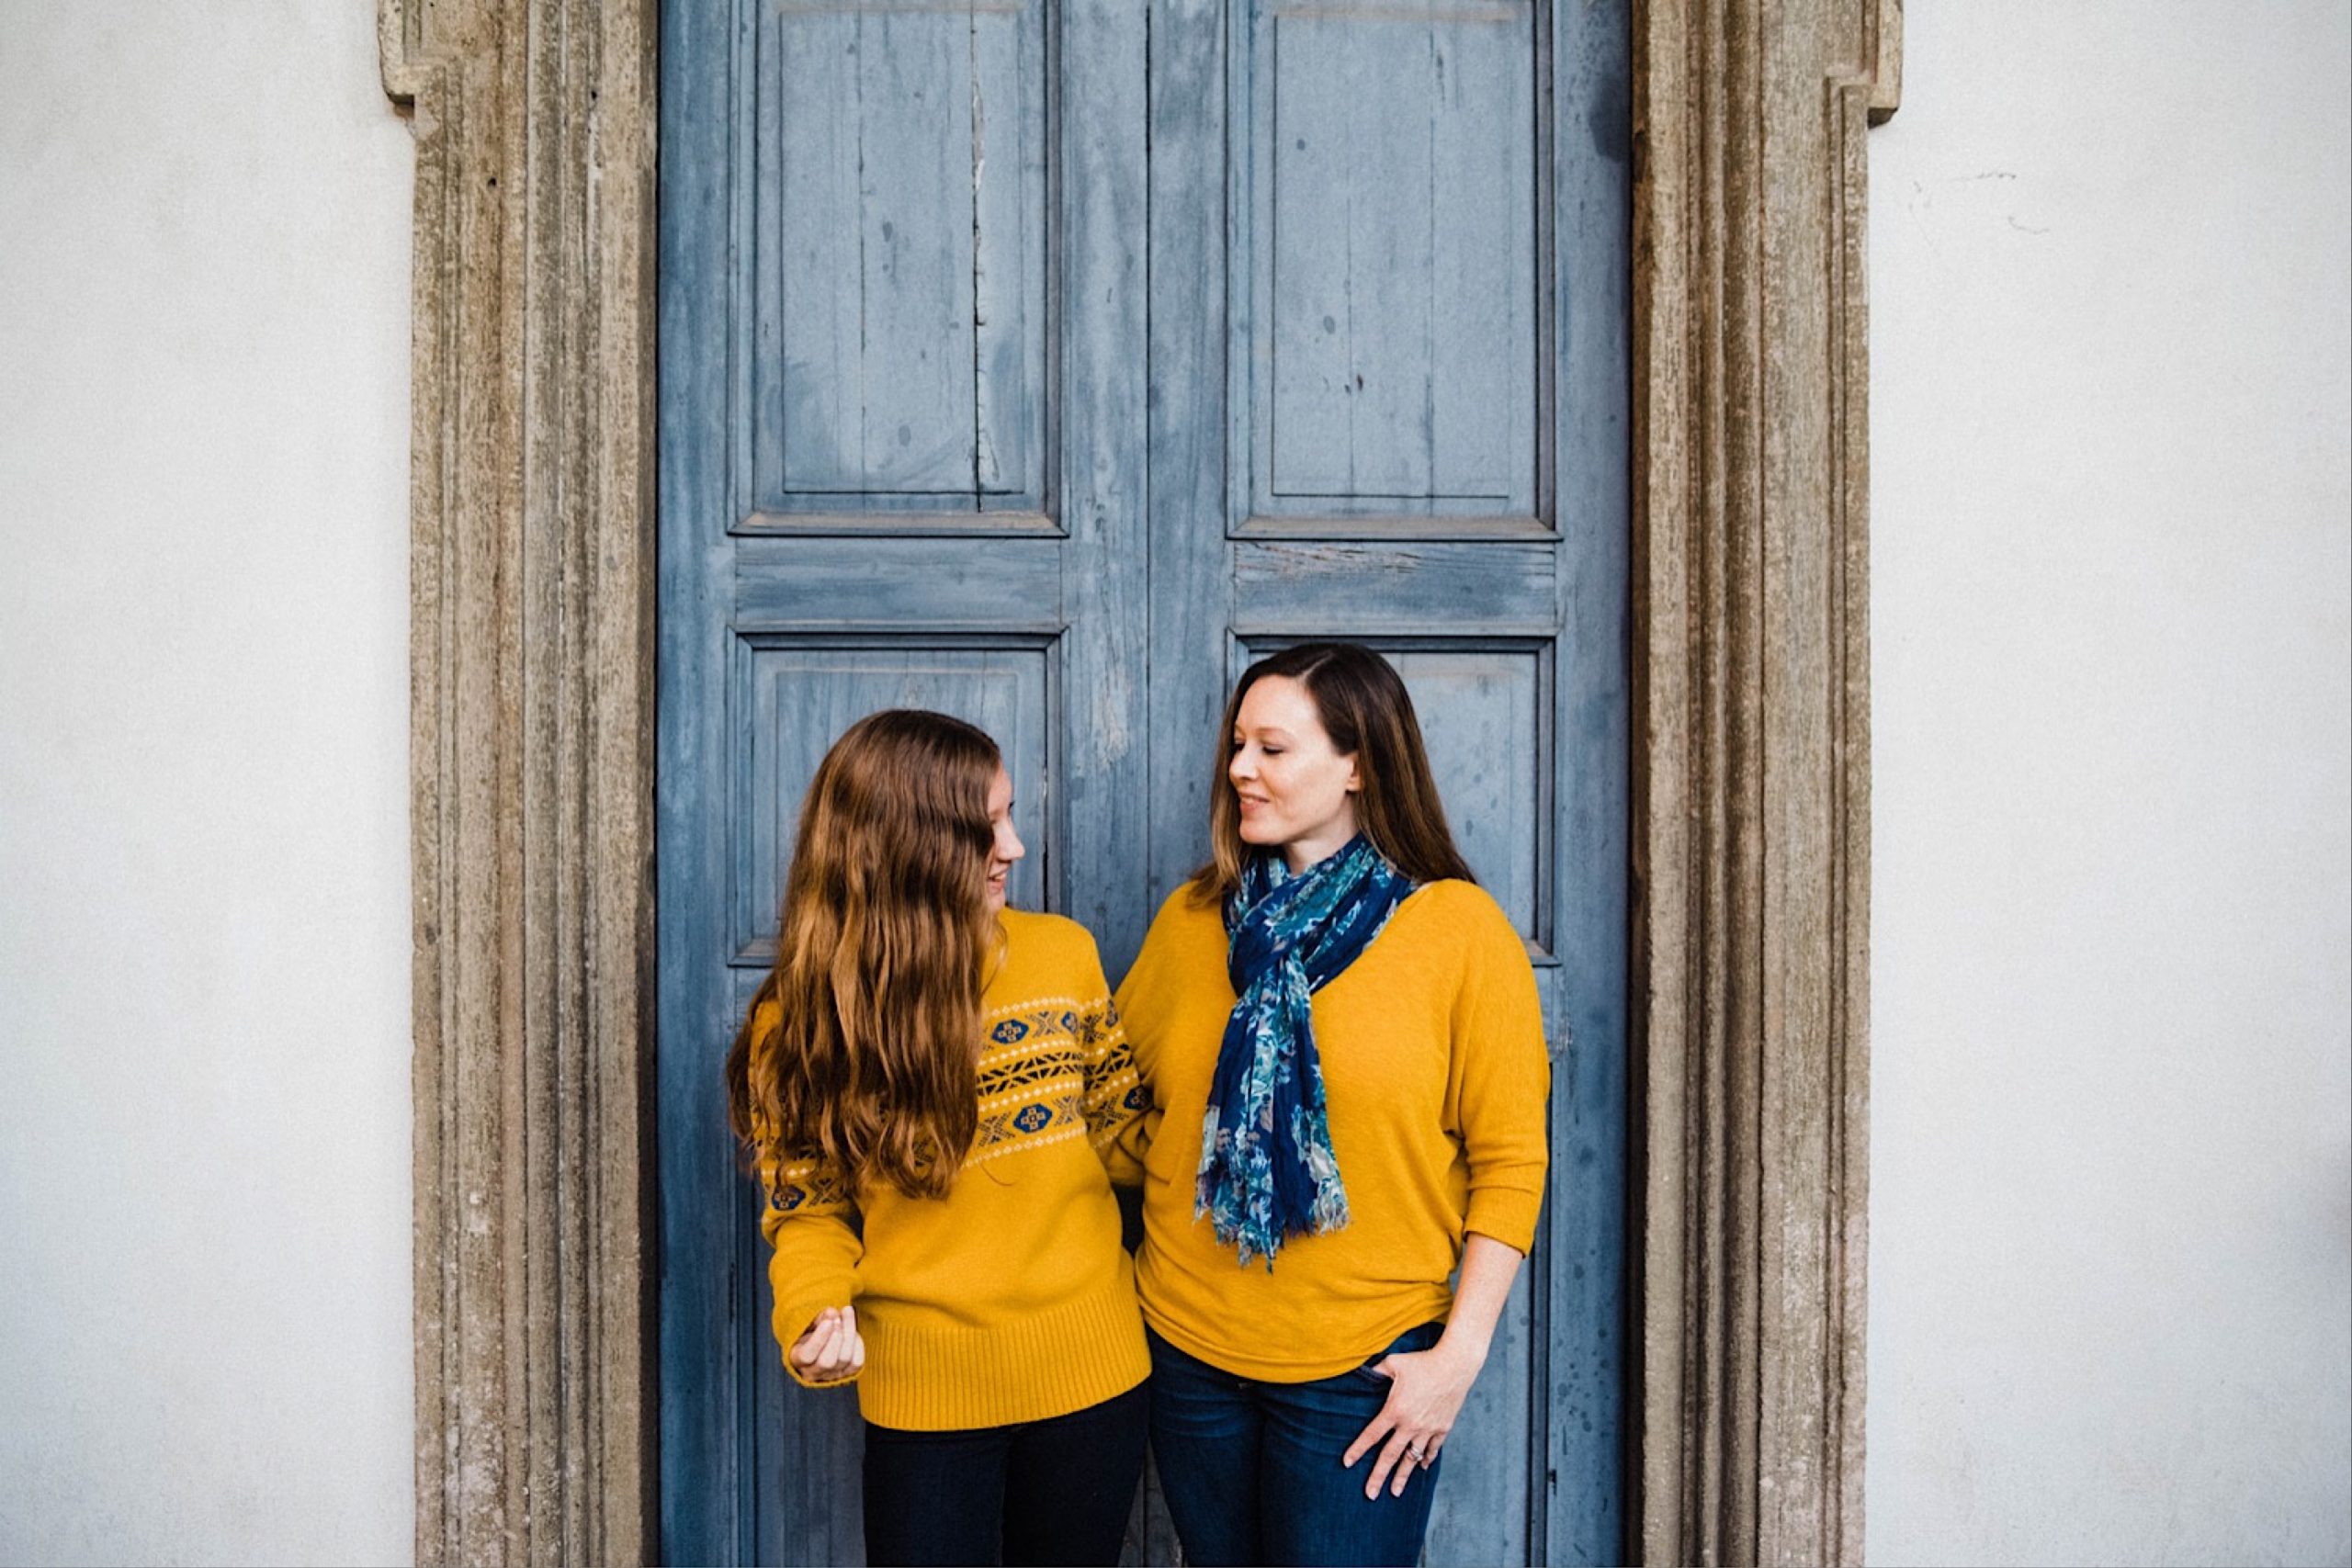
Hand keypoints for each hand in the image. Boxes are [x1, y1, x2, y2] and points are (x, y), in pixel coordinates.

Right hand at [788, 1305, 864, 1383]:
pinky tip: (853, 1331)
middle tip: (838, 1318)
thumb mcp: (808, 1322)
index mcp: (796, 1359)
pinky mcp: (847, 1374)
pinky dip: (857, 1344)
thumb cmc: (811, 1330)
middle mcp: (812, 1372)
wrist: (820, 1343)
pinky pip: (856, 1362)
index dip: (819, 1338)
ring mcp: (831, 1376)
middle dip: (836, 1337)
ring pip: (844, 1359)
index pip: (807, 1356)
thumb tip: (832, 1313)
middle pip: (827, 1361)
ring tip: (846, 1313)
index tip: (828, 1321)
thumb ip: (819, 1318)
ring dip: (849, 1333)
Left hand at [1341, 1339, 1480, 1498]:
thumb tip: (1363, 1373)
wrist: (1455, 1365)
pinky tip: (1421, 1467)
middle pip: (1390, 1456)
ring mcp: (1427, 1429)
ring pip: (1412, 1458)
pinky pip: (1432, 1449)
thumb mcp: (1395, 1363)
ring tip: (1395, 1492)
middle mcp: (1410, 1424)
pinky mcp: (1443, 1428)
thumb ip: (1377, 1371)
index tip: (1347, 1463)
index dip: (1358, 1450)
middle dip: (1378, 1476)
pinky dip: (1426, 1459)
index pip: (1372, 1435)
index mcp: (1395, 1410)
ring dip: (1403, 1476)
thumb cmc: (1422, 1362)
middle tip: (1370, 1494)